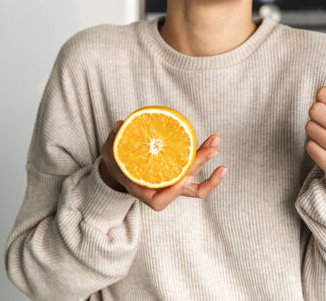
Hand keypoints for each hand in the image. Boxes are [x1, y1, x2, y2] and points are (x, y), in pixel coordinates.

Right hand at [100, 120, 226, 210]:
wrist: (122, 167)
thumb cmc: (116, 162)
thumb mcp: (110, 152)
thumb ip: (115, 139)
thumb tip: (121, 125)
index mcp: (143, 192)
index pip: (160, 201)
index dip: (173, 192)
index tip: (183, 178)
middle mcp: (161, 191)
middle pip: (184, 183)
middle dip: (199, 165)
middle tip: (212, 150)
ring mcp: (172, 183)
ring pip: (194, 179)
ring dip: (207, 161)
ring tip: (215, 141)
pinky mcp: (179, 173)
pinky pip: (195, 172)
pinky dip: (205, 160)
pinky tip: (211, 143)